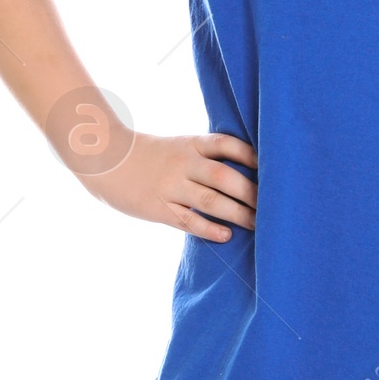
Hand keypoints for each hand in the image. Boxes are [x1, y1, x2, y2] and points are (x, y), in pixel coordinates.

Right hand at [88, 128, 257, 241]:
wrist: (105, 160)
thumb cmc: (150, 156)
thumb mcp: (178, 146)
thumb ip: (205, 157)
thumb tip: (245, 172)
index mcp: (191, 144)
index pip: (226, 144)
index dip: (251, 155)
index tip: (274, 167)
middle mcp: (183, 163)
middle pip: (223, 176)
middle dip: (250, 192)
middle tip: (274, 205)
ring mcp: (170, 186)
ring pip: (210, 201)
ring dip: (237, 214)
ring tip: (258, 224)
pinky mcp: (158, 208)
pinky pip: (188, 221)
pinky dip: (209, 229)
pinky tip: (226, 235)